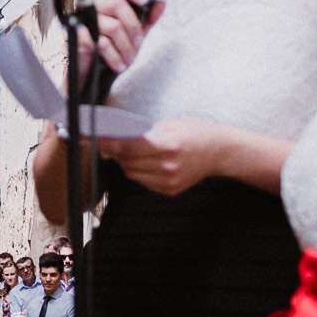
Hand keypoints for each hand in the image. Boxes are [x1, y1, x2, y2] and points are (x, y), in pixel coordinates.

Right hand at [92, 0, 164, 74]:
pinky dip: (115, 57)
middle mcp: (95, 6)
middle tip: (139, 42)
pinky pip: (102, 43)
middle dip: (134, 26)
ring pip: (113, 26)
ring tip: (130, 57)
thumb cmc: (114, 47)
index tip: (145, 0)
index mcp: (107, 0)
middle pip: (118, 4)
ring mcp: (86, 21)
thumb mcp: (135, 32)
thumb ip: (147, 18)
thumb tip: (161, 3)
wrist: (91, 72)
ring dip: (126, 45)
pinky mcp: (81, 38)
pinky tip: (120, 65)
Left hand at [97, 119, 227, 196]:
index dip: (110, 143)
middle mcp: (168, 166)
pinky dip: (138, 172)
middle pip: (127, 162)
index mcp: (168, 146)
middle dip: (116, 153)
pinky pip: (144, 182)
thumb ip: (146, 133)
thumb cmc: (195, 133)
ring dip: (125, 163)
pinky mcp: (169, 190)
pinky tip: (142, 163)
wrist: (219, 152)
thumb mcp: (171, 125)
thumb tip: (119, 135)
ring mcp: (169, 181)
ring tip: (125, 153)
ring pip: (132, 174)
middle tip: (109, 143)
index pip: (129, 146)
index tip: (97, 138)